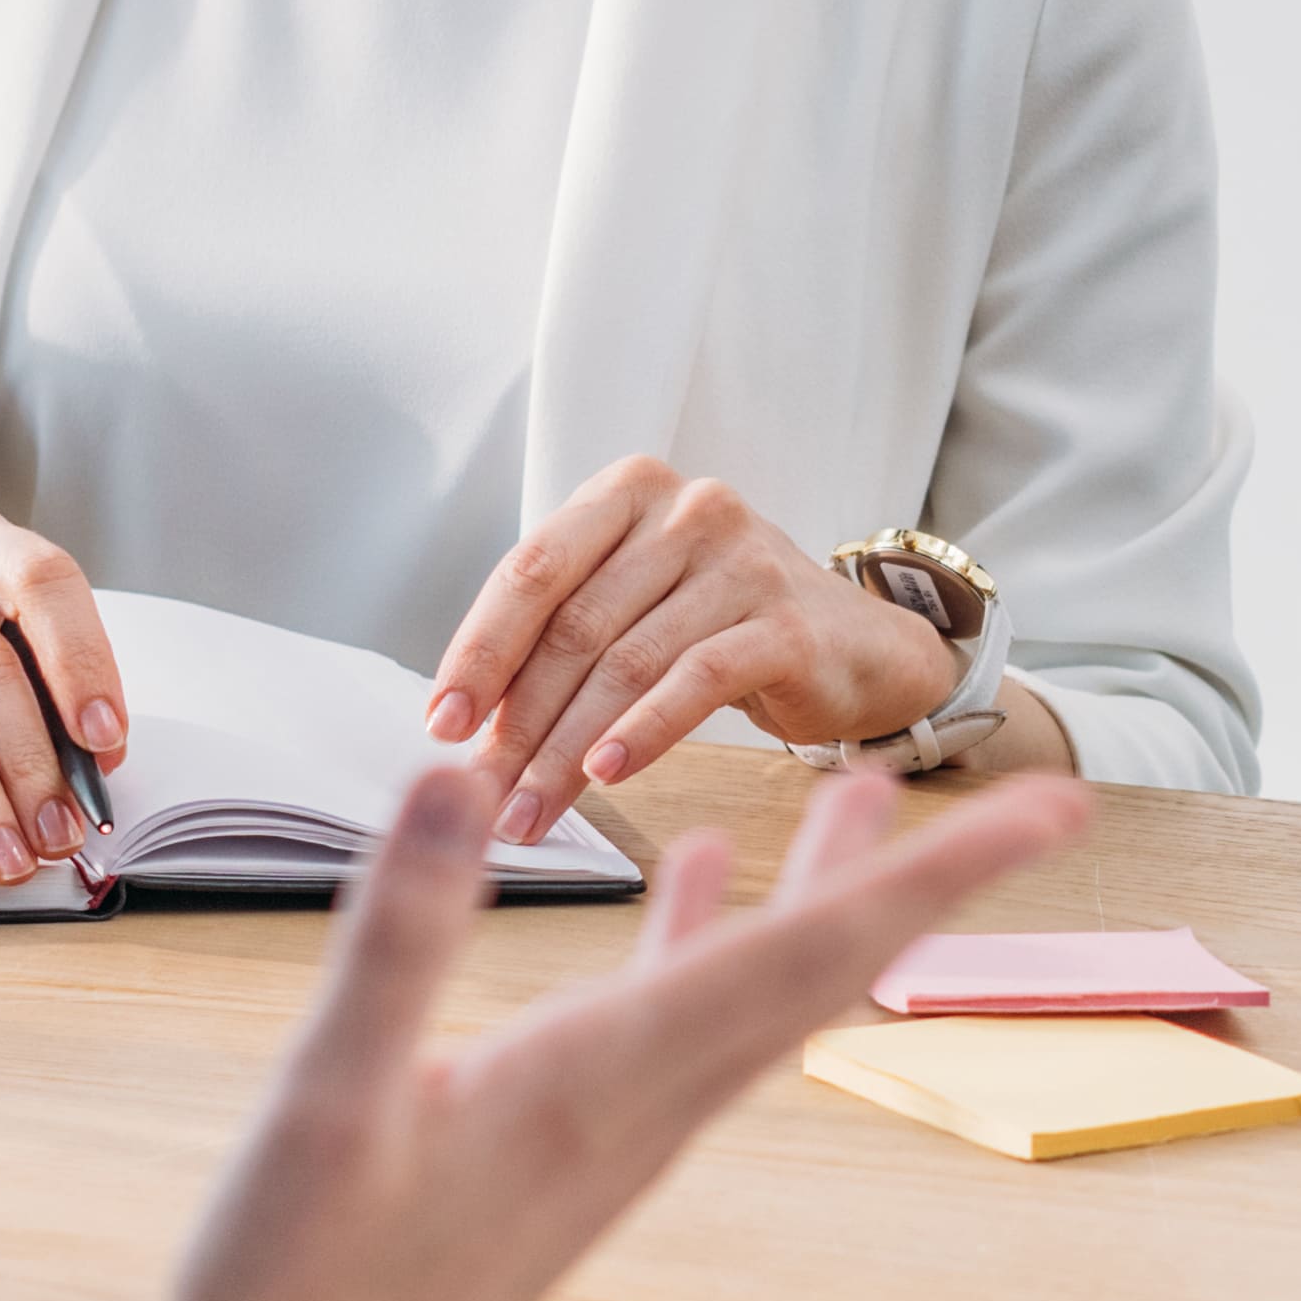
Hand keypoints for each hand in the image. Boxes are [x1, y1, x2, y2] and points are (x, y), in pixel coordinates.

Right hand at [77, 756, 1087, 1300]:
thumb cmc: (299, 1292)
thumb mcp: (328, 1101)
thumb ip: (395, 938)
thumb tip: (455, 782)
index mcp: (609, 1082)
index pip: (809, 959)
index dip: (935, 875)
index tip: (1054, 816)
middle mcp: (643, 1106)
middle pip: (819, 972)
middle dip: (916, 873)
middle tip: (1025, 801)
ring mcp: (614, 1132)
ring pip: (757, 992)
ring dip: (821, 896)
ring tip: (857, 801)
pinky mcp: (571, 1147)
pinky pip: (679, 1019)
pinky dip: (705, 938)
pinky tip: (690, 885)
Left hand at [422, 456, 972, 842]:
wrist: (857, 646)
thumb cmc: (723, 626)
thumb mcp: (638, 604)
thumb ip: (563, 636)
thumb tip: (471, 723)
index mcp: (629, 492)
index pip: (533, 570)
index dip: (481, 651)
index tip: (444, 724)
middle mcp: (687, 509)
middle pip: (575, 625)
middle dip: (520, 720)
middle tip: (484, 791)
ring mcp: (742, 560)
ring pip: (627, 662)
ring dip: (567, 748)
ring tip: (532, 808)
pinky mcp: (786, 622)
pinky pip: (696, 681)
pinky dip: (644, 731)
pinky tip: (609, 772)